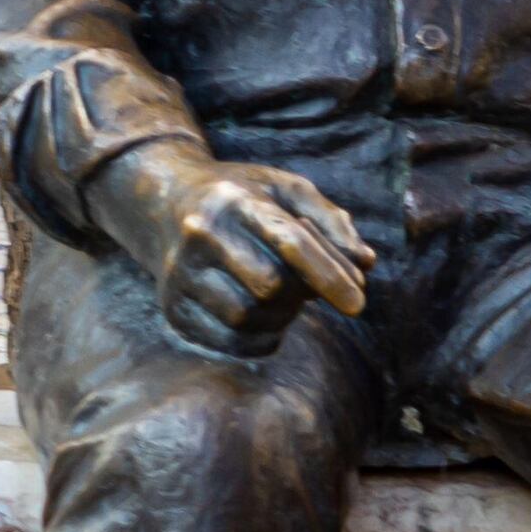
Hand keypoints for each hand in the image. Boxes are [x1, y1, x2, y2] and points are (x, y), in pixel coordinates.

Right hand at [88, 143, 371, 361]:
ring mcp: (180, 273)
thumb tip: (365, 264)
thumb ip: (331, 221)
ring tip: (281, 297)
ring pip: (247, 318)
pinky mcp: (172, 307)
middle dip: (300, 293)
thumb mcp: (286, 189)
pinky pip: (229, 342)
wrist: (165, 202)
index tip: (358, 304)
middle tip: (307, 287)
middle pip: (270, 286)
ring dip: (280, 317)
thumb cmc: (241, 196)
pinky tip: (263, 316)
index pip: (289, 242)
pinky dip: (259, 338)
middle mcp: (200, 234)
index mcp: (233, 199)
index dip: (329, 275)